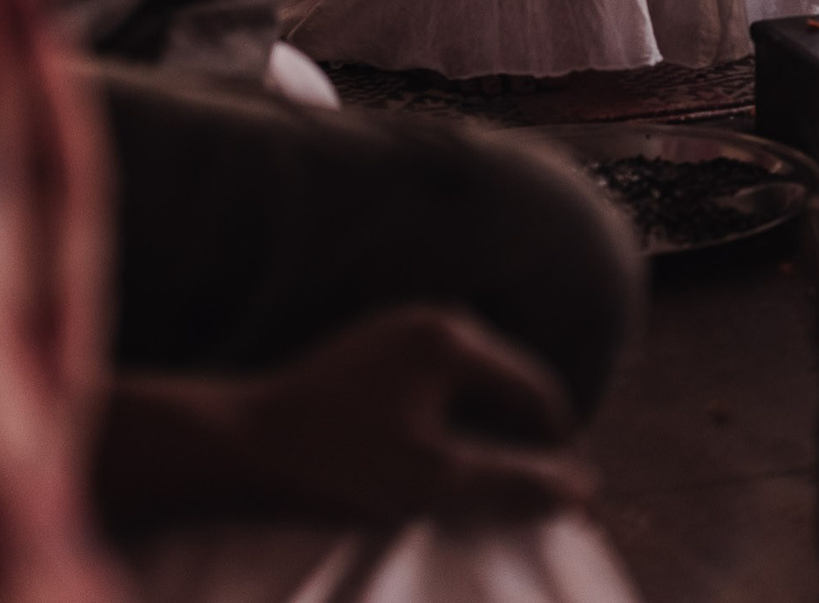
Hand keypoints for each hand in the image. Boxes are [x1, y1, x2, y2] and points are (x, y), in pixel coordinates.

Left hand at [232, 306, 594, 526]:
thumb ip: (514, 485)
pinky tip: (431, 458)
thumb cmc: (334, 467)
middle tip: (524, 494)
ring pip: (466, 383)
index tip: (562, 499)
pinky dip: (445, 418)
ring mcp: (392, 330)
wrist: (233, 449)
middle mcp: (429, 320)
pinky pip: (430, 381)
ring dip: (483, 429)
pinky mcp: (364, 349)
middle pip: (504, 382)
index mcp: (452, 341)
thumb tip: (585, 490)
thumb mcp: (434, 485)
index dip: (556, 449)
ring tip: (480, 482)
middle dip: (520, 437)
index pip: (535, 393)